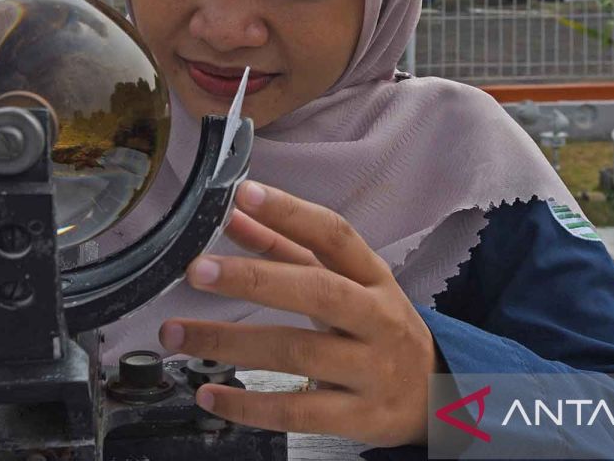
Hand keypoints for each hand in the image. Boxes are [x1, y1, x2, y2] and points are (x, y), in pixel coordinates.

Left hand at [159, 180, 438, 446]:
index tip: (241, 194)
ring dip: (229, 341)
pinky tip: (208, 394)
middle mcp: (376, 318)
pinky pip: (297, 411)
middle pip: (315, 291)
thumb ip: (286, 246)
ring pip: (296, 352)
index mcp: (373, 276)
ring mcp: (372, 370)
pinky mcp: (360, 417)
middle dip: (252, 279)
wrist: (437, 396)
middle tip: (196, 271)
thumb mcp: (345, 282)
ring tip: (176, 333)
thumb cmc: (377, 327)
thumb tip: (234, 212)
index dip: (289, 212)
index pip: (333, 235)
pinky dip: (248, 405)